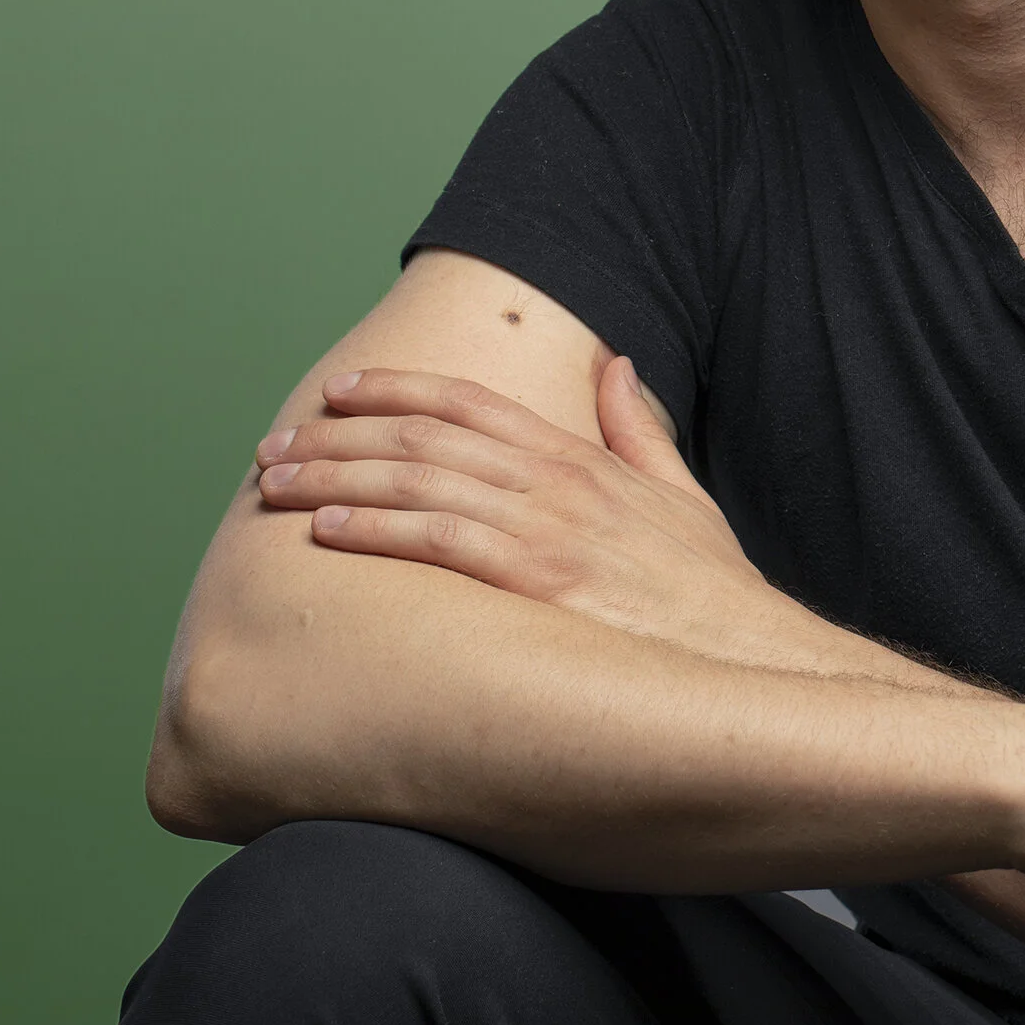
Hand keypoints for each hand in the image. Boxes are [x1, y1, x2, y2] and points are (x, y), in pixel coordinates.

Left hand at [254, 362, 826, 670]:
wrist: (751, 659)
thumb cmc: (712, 595)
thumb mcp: (684, 495)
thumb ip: (639, 429)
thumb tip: (616, 366)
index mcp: (583, 460)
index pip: (473, 404)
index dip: (399, 390)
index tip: (340, 391)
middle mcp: (559, 483)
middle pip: (427, 438)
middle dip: (341, 436)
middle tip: (274, 444)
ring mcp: (549, 531)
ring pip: (420, 482)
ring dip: (337, 477)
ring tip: (274, 483)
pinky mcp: (542, 584)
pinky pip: (443, 543)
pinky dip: (380, 529)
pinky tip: (328, 532)